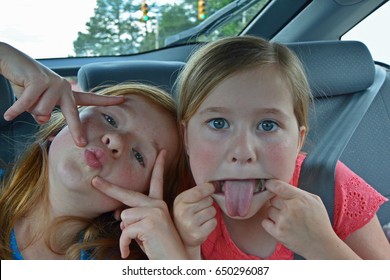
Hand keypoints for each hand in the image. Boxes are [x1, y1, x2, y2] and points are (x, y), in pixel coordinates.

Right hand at [0, 42, 124, 146]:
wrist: (10, 60)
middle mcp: (64, 87)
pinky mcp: (39, 81)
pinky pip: (28, 106)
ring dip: (28, 108)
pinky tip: (9, 115)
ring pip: (41, 113)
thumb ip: (43, 114)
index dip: (105, 101)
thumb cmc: (25, 84)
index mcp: (67, 92)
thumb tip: (42, 120)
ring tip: (24, 97)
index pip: (89, 98)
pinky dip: (16, 111)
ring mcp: (53, 83)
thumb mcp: (37, 103)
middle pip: (72, 114)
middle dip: (76, 131)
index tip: (123, 100)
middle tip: (82, 145)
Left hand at [92, 150, 187, 259]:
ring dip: (125, 234)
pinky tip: (130, 251)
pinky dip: (124, 244)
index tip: (162, 152)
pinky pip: (124, 231)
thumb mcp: (146, 229)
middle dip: (108, 188)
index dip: (159, 166)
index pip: (158, 181)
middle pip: (127, 194)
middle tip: (94, 181)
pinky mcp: (149, 222)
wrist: (174, 261)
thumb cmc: (159, 247)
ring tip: (138, 242)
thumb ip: (136, 218)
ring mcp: (154, 212)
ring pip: (124, 217)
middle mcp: (158, 205)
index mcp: (159, 204)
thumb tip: (119, 216)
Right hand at [173, 183, 216, 258]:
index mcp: (180, 201)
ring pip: (212, 211)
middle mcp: (183, 213)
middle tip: (200, 209)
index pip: (198, 192)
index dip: (208, 189)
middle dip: (208, 203)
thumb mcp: (186, 200)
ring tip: (201, 217)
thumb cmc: (186, 213)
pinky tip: (203, 225)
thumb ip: (198, 190)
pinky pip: (213, 222)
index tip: (211, 188)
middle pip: (208, 201)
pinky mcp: (197, 234)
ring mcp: (190, 225)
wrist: (182, 236)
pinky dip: (211, 223)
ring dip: (210, 214)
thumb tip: (214, 185)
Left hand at [261, 179, 338, 257]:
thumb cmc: (319, 221)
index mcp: (300, 198)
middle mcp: (290, 208)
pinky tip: (280, 225)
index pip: (278, 186)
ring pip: (269, 210)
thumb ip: (297, 192)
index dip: (270, 184)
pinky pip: (265, 222)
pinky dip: (270, 223)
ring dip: (275, 213)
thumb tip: (281, 186)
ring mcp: (283, 221)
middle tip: (287, 209)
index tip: (268, 185)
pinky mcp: (278, 232)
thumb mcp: (314, 201)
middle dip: (278, 202)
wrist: (321, 245)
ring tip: (287, 219)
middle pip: (272, 199)